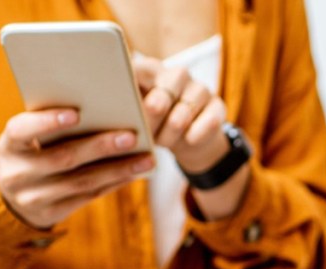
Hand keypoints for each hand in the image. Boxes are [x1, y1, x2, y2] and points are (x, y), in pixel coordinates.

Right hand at [0, 108, 154, 229]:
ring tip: (147, 158)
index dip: (47, 122)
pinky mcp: (51, 214)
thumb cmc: (31, 150)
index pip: (22, 130)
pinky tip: (135, 172)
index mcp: (9, 145)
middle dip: (100, 147)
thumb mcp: (30, 136)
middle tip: (131, 135)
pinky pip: (88, 197)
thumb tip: (105, 106)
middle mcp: (17, 173)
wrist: (12, 196)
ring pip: (82, 182)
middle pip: (63, 158)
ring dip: (118, 169)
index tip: (76, 112)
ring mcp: (33, 198)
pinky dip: (115, 182)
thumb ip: (52, 123)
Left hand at [132, 55, 229, 172]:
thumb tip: (107, 110)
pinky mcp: (217, 107)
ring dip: (171, 133)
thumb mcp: (136, 116)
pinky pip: (208, 121)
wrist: (189, 140)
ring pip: (184, 111)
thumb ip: (123, 108)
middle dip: (153, 115)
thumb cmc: (154, 125)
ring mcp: (200, 89)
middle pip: (165, 89)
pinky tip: (188, 141)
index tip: (125, 106)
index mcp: (151, 71)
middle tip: (144, 131)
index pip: (140, 70)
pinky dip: (195, 135)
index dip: (131, 88)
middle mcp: (177, 74)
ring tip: (161, 143)